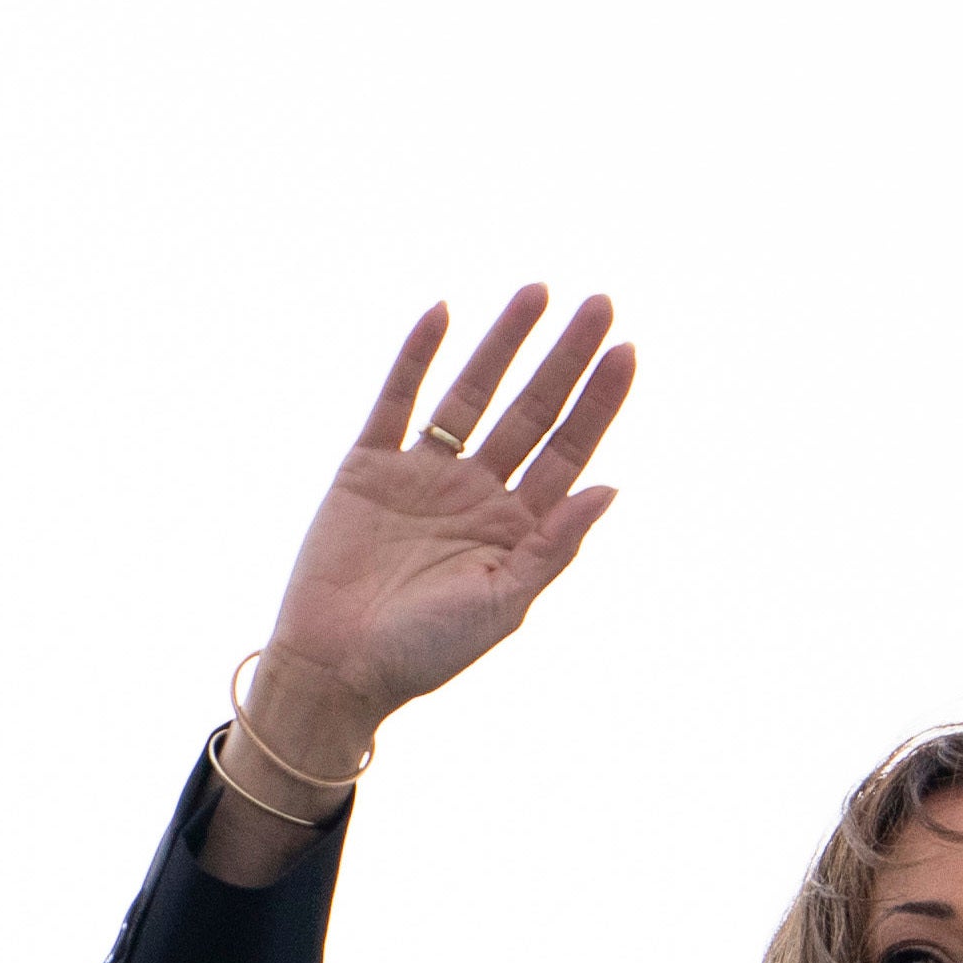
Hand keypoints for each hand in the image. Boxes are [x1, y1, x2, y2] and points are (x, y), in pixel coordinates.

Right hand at [251, 287, 634, 740]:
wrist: (335, 670)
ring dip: (503, 343)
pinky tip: (443, 314)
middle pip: (530, 410)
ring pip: (471, 394)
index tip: (627, 351)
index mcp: (515, 527)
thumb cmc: (423, 654)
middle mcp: (475, 492)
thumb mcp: (503, 604)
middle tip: (601, 304)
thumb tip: (612, 487)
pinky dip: (416, 357)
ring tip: (538, 292)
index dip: (599, 402)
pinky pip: (396, 400)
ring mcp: (422, 475)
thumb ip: (554, 546)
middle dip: (565, 358)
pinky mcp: (368, 468)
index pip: (569, 450)